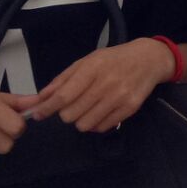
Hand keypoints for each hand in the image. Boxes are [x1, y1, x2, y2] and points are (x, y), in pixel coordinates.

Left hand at [23, 40, 172, 132]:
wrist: (148, 59)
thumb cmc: (113, 59)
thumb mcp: (87, 61)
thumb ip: (63, 79)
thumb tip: (41, 97)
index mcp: (92, 68)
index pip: (63, 96)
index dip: (47, 108)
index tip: (37, 114)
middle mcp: (106, 83)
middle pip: (71, 114)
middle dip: (66, 113)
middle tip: (72, 106)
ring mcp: (119, 97)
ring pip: (85, 124)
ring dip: (81, 120)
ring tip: (87, 109)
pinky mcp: (130, 108)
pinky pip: (102, 128)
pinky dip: (96, 124)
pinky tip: (100, 112)